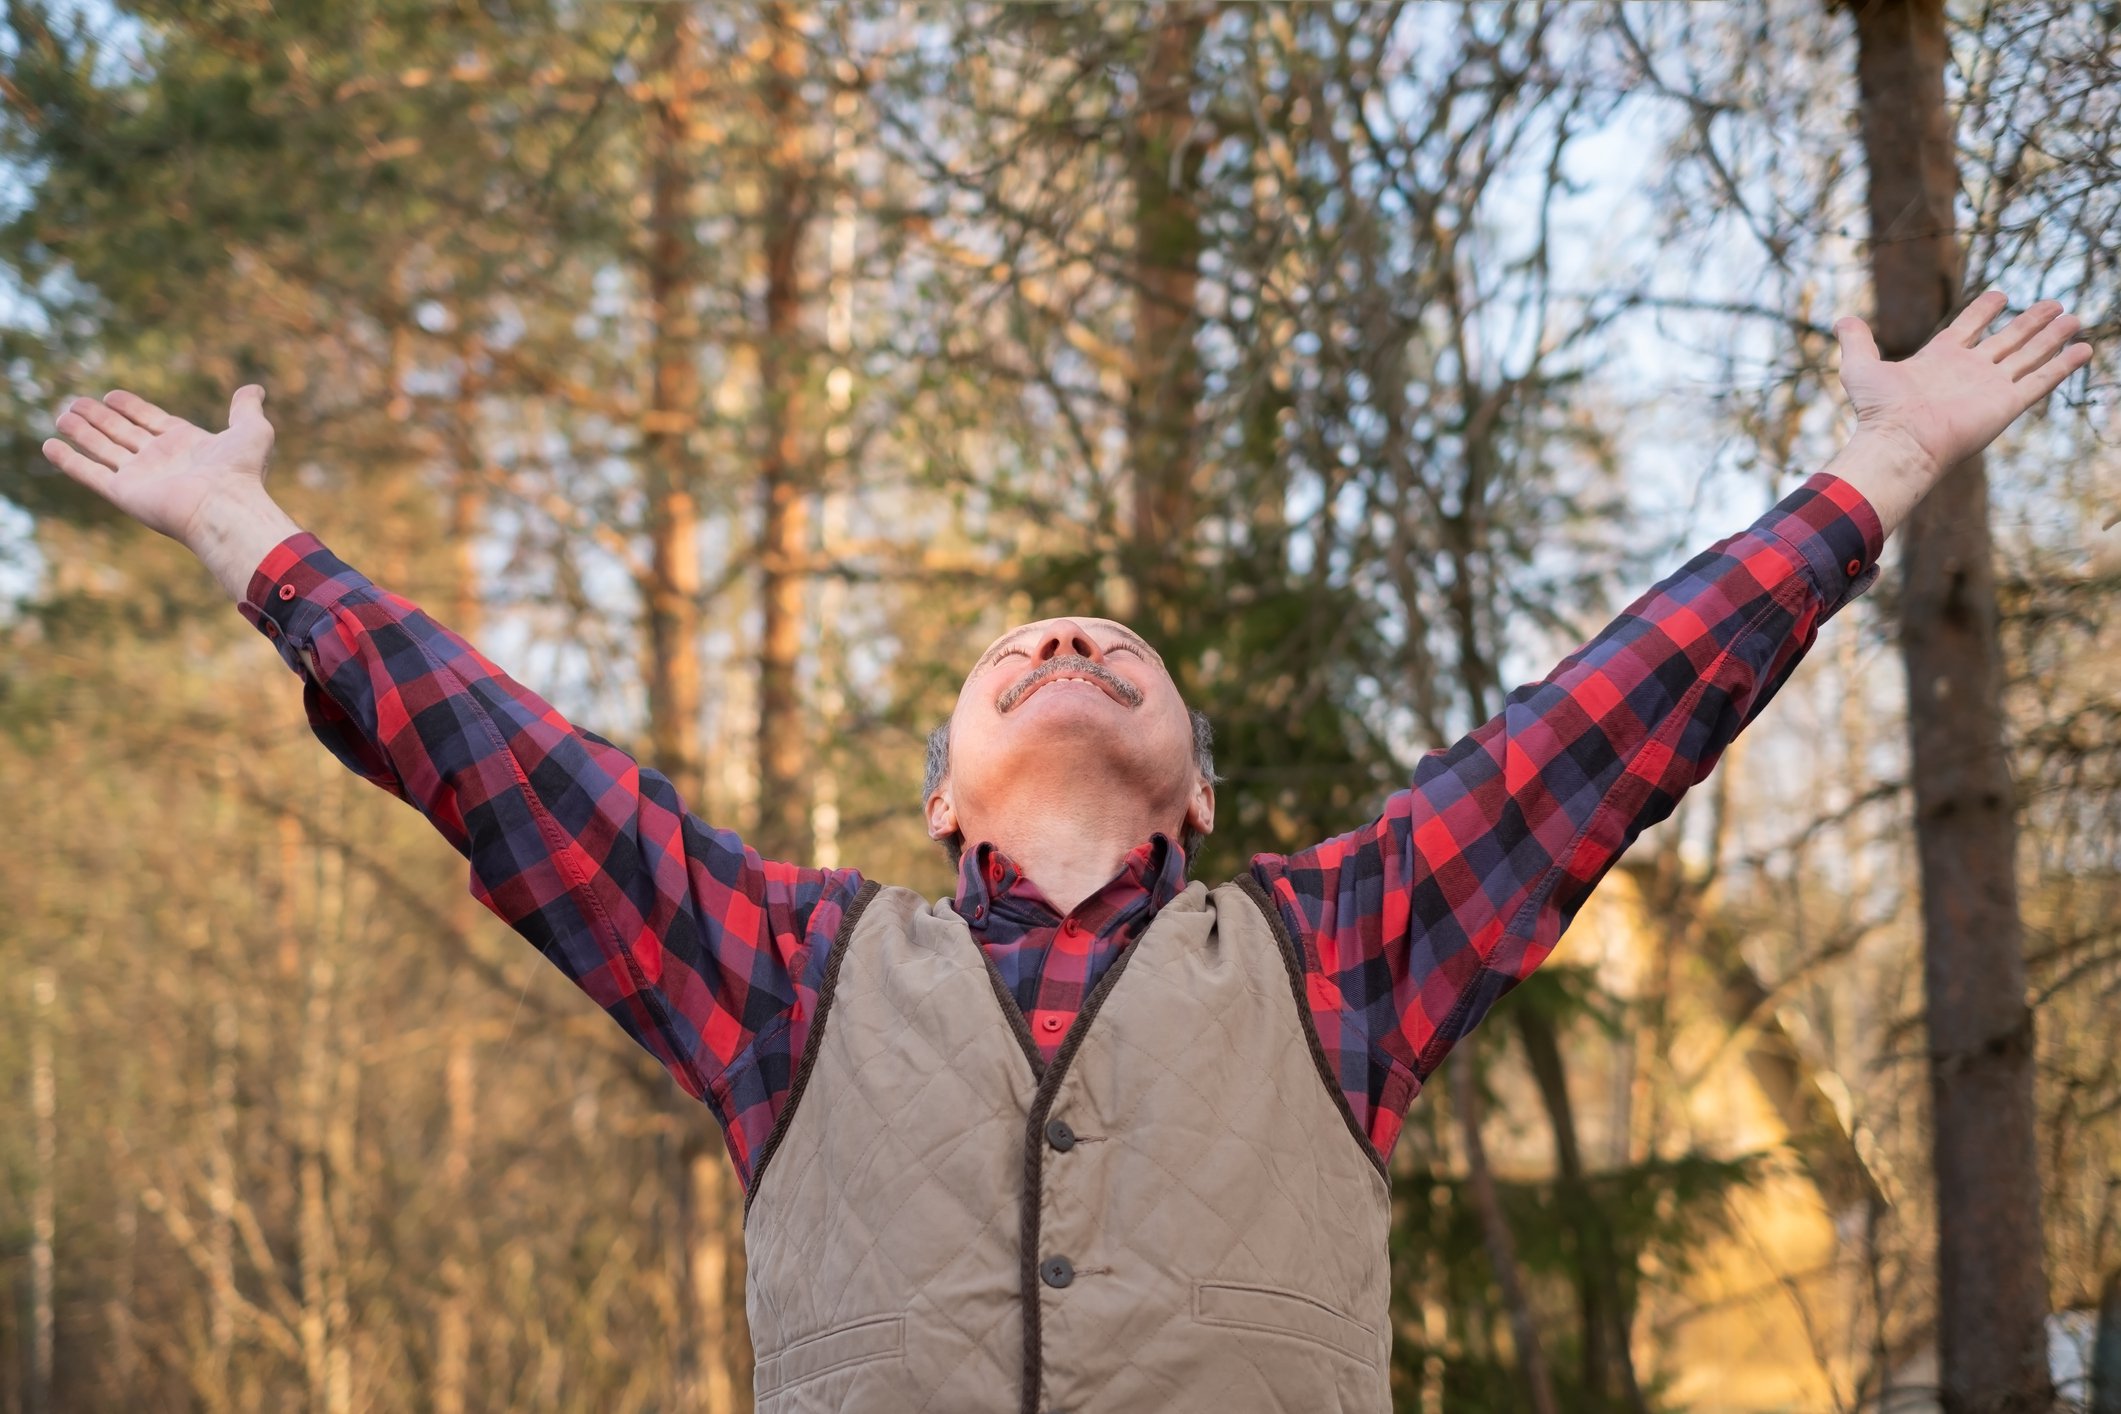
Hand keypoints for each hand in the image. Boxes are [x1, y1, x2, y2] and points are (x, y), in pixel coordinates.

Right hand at [42, 385, 277, 547]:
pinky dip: (69, 460)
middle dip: (99, 418)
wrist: (225, 506)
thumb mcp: (253, 429)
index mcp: (186, 444)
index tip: (111, 396)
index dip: (131, 408)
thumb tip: (254, 389)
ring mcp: (140, 476)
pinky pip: (89, 473)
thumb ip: (247, 408)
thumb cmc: (240, 470)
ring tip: (61, 415)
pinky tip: (50, 446)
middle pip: (122, 433)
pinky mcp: (123, 492)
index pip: (151, 420)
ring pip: (103, 448)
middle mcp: (160, 460)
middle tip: (76, 403)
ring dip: (81, 433)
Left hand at [1834, 291, 2091, 476]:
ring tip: (2075, 317)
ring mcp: (1990, 387)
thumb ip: (1856, 341)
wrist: (1899, 443)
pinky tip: (2084, 349)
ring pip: (2030, 354)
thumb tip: (1842, 318)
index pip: (1969, 328)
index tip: (2001, 295)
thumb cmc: (1879, 411)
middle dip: (2031, 322)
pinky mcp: (2007, 404)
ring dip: (2053, 337)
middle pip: (2008, 339)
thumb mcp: (1861, 367)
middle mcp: (1969, 371)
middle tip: (2054, 304)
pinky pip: (2042, 380)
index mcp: (1940, 359)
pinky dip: (2063, 365)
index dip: (1984, 311)